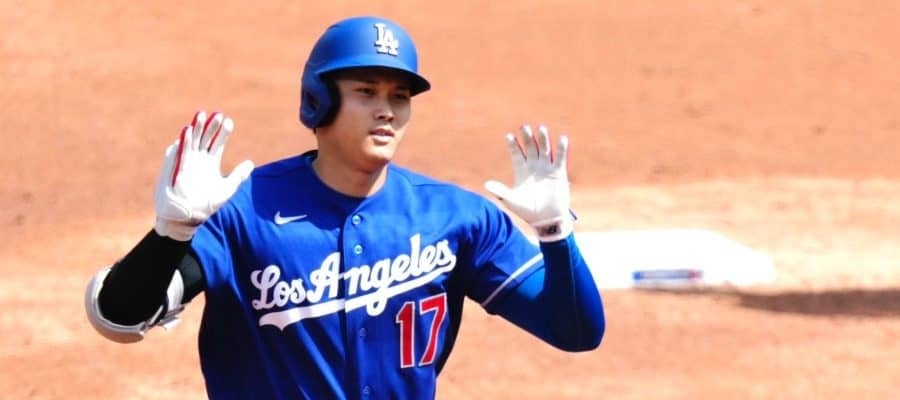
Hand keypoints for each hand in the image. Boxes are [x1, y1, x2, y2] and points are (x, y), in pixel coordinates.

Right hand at [153, 111, 254, 240]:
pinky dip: (184, 141)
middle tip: (218, 114)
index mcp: (210, 163)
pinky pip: (180, 152)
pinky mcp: (177, 168)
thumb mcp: (227, 189)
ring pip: (192, 141)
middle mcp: (198, 159)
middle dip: (211, 126)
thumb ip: (238, 176)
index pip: (217, 143)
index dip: (223, 132)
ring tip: (202, 114)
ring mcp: (187, 162)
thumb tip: (251, 162)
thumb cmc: (206, 205)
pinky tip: (187, 130)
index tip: (229, 121)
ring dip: (196, 128)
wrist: (187, 217)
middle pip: (205, 138)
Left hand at [484, 124, 573, 241]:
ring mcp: (547, 168)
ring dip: (543, 139)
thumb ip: (500, 191)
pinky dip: (561, 149)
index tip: (508, 136)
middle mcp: (534, 166)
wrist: (546, 220)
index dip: (513, 145)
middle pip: (530, 147)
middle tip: (524, 127)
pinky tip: (561, 139)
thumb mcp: (511, 200)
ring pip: (545, 149)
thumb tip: (485, 185)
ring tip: (541, 129)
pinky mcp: (559, 173)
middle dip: (527, 138)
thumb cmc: (527, 211)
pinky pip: (560, 158)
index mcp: (521, 171)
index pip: (516, 153)